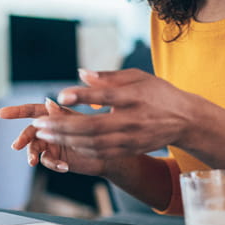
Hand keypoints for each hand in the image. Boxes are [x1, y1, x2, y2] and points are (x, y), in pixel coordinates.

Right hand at [0, 99, 108, 175]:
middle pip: (30, 131)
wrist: (110, 152)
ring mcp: (52, 143)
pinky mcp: (56, 157)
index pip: (32, 110)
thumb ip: (63, 115)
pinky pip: (47, 160)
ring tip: (34, 162)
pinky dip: (52, 163)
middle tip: (16, 146)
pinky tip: (63, 166)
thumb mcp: (81, 122)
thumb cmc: (99, 132)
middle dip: (22, 138)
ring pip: (35, 148)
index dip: (15, 111)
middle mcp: (50, 128)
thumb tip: (48, 103)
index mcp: (55, 114)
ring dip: (33, 155)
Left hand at [31, 68, 196, 159]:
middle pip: (94, 126)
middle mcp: (133, 119)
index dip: (83, 96)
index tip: (61, 95)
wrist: (185, 119)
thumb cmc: (157, 93)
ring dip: (66, 139)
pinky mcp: (130, 149)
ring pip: (94, 143)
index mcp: (135, 96)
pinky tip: (65, 141)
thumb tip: (80, 73)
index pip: (106, 96)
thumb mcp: (137, 77)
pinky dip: (80, 148)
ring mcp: (132, 137)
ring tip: (44, 132)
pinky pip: (101, 152)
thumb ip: (108, 77)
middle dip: (63, 125)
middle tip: (39, 122)